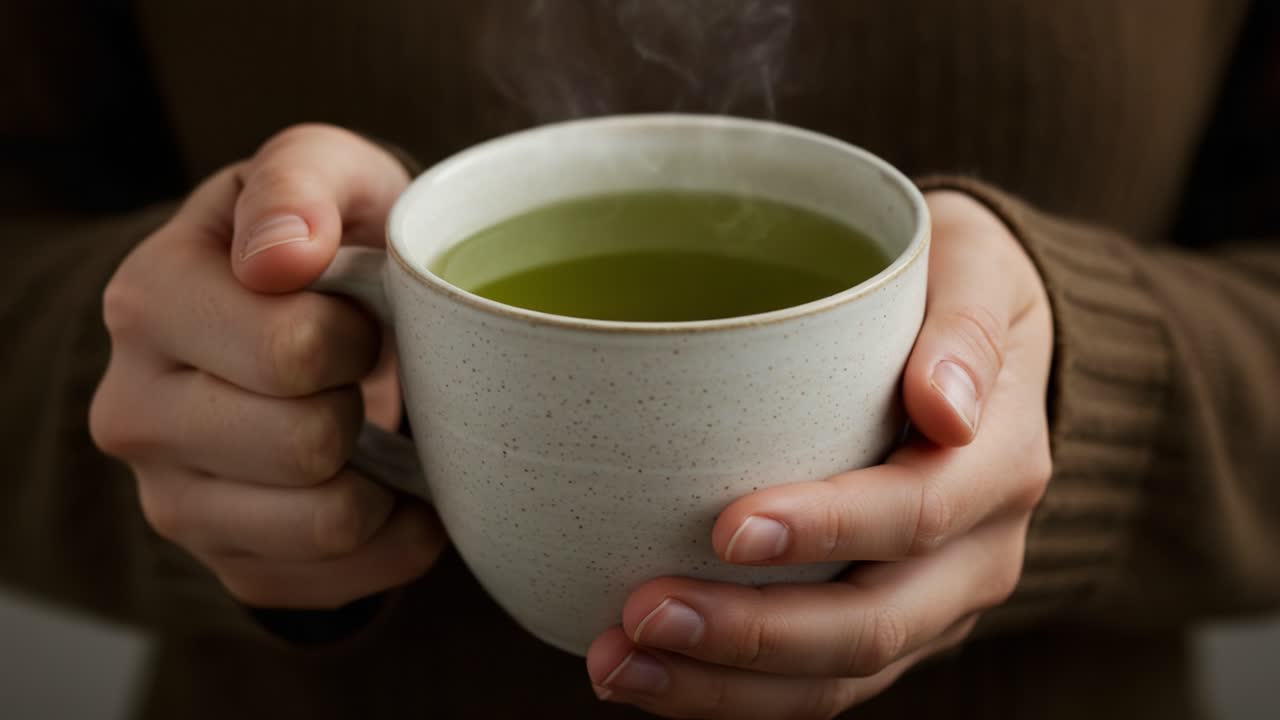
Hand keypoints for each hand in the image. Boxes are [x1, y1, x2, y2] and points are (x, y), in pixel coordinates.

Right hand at [90, 124, 444, 608]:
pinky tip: (389, 482)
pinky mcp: (227, 561)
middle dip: (363, 398)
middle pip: (308, 443)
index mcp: (148, 301)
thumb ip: (300, 182)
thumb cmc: (324, 238)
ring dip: (385, 473)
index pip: (292, 351)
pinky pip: (342, 577)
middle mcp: (134, 412)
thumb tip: (282, 255)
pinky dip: (394, 534)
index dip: (358, 332)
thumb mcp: (320, 171)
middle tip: (359, 369)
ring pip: (328, 522)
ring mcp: (172, 500)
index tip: (355, 312)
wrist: (303, 320)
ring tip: (375, 424)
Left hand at [587, 191, 1054, 717]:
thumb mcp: (975, 264)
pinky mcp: (885, 625)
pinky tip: (651, 675)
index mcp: (1000, 463)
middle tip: (644, 613)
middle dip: (752, 633)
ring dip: (723, 685)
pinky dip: (732, 693)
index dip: (826, 530)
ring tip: (618, 664)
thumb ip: (966, 323)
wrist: (976, 353)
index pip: (918, 514)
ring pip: (837, 677)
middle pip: (871, 624)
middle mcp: (977, 552)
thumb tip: (946, 406)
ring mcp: (932, 602)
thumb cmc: (953, 289)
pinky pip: (815, 685)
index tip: (726, 528)